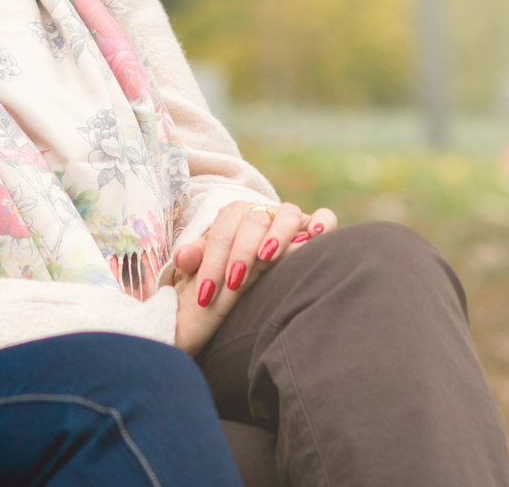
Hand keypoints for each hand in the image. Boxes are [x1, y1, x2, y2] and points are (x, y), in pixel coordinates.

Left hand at [168, 202, 336, 354]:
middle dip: (241, 251)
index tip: (206, 294)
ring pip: (288, 213)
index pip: (221, 232)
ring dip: (277, 233)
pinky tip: (315, 236)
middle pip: (253, 220)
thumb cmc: (231, 269)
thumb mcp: (211, 265)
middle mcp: (264, 213)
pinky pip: (326, 216)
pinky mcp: (316, 226)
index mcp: (235, 217)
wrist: (258, 265)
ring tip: (267, 256)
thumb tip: (181, 258)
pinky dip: (323, 222)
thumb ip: (197, 259)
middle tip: (233, 281)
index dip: (211, 262)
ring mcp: (291, 219)